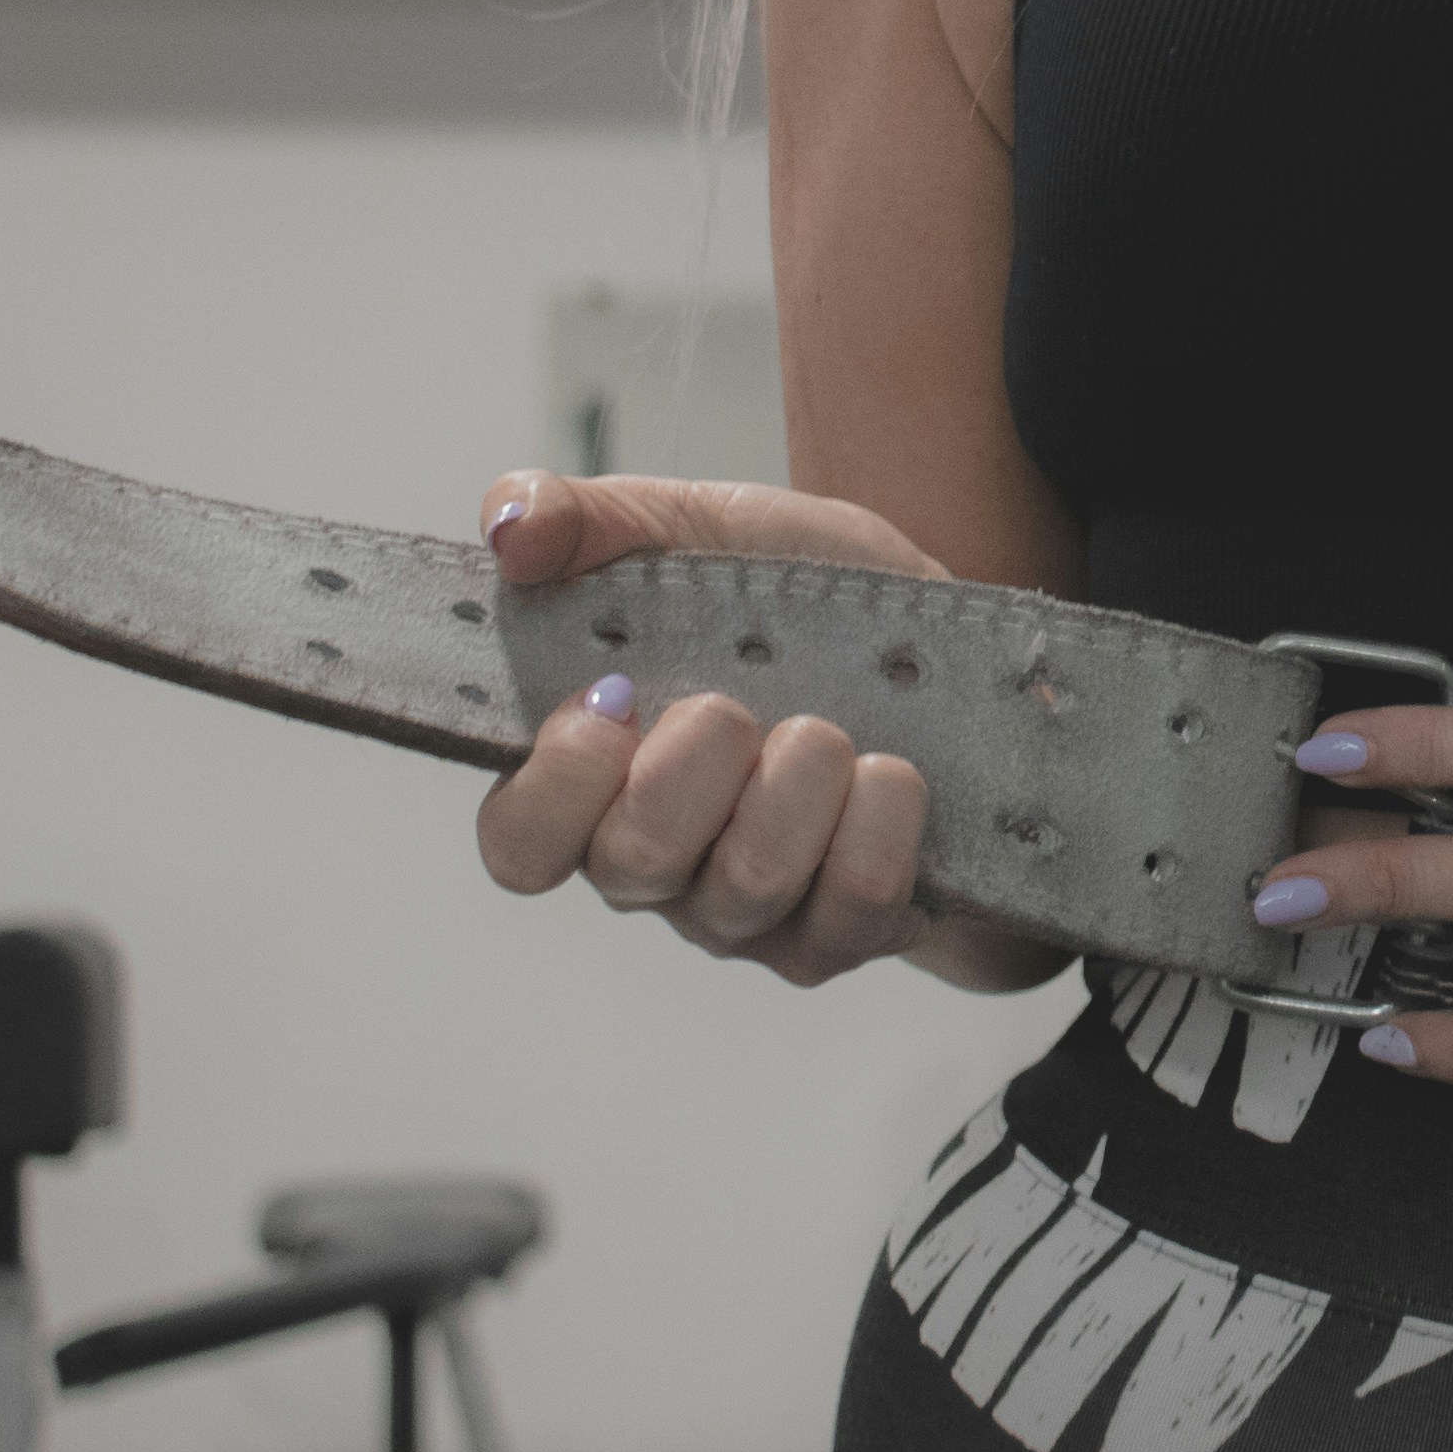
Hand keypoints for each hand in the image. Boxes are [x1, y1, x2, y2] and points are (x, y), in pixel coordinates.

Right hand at [461, 473, 1064, 995]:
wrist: (943, 639)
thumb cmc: (793, 598)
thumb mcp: (691, 527)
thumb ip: (582, 520)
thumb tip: (510, 527)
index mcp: (594, 775)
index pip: (519, 842)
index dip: (552, 788)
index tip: (613, 698)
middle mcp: (657, 860)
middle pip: (629, 868)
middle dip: (688, 774)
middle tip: (733, 706)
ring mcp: (749, 909)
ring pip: (743, 891)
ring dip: (793, 790)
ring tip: (828, 730)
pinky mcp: (844, 932)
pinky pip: (849, 912)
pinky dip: (876, 826)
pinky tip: (893, 772)